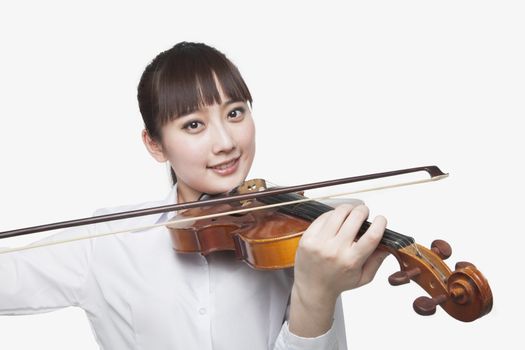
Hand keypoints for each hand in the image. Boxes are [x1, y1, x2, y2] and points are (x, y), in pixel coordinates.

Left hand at [288, 204, 388, 336]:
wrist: (312, 289)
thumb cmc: (338, 282)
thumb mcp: (363, 277)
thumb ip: (377, 260)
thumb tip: (389, 244)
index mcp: (351, 261)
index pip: (371, 236)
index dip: (380, 224)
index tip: (381, 220)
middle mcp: (335, 251)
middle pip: (355, 218)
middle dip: (363, 211)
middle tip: (364, 212)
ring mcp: (319, 243)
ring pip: (338, 213)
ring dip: (348, 208)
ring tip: (351, 211)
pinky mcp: (307, 238)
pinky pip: (323, 217)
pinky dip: (332, 214)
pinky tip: (336, 218)